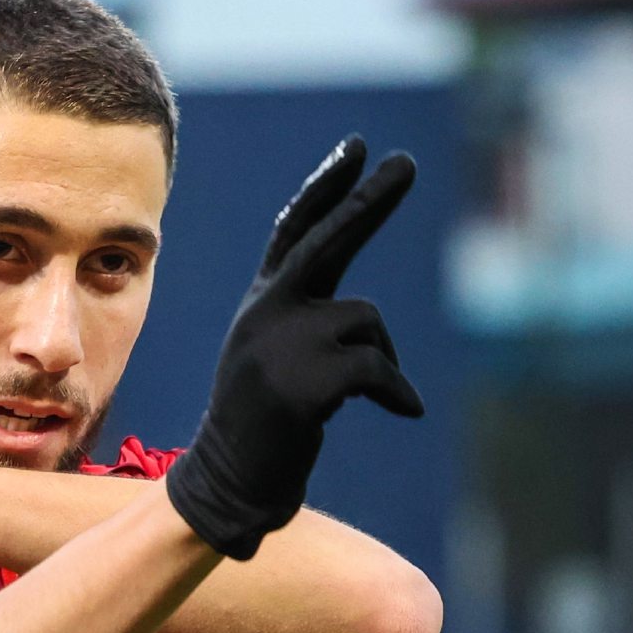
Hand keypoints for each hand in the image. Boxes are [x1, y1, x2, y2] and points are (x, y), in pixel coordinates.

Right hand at [165, 135, 422, 560]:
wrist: (226, 483)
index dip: (325, 188)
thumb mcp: (274, 365)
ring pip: (367, 322)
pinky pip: (379, 370)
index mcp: (259, 306)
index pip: (295, 233)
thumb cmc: (259, 430)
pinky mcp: (305, 382)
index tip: (355, 149)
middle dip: (370, 200)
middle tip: (407, 162)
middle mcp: (266, 314)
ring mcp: (282, 345)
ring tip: (363, 397)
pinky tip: (402, 412)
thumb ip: (307, 329)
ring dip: (382, 359)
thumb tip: (367, 323)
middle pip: (327, 240)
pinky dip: (397, 392)